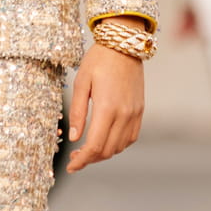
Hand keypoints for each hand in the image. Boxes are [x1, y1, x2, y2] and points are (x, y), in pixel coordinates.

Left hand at [66, 40, 144, 170]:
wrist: (124, 44)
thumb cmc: (99, 60)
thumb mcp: (81, 83)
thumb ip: (77, 112)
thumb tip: (74, 138)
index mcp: (107, 108)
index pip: (95, 146)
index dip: (82, 160)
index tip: (71, 166)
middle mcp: (124, 114)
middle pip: (108, 150)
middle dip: (90, 159)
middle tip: (75, 158)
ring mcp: (135, 113)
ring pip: (120, 146)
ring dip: (104, 153)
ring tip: (88, 150)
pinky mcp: (140, 110)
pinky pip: (131, 137)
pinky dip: (118, 145)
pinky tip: (105, 140)